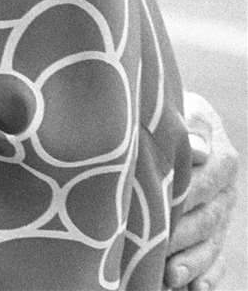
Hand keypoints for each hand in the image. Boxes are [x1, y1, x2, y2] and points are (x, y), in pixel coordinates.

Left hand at [167, 91, 239, 289]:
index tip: (169, 201)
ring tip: (170, 276)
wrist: (171, 127)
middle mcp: (224, 189)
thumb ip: (189, 127)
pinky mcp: (213, 234)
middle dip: (184, 234)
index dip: (190, 191)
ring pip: (211, 243)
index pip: (210, 177)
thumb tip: (199, 151)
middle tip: (159, 247)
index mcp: (220, 156)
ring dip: (192, 262)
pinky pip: (214, 259)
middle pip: (209, 216)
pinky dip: (205, 275)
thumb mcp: (176, 109)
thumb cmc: (165, 115)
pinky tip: (193, 288)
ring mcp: (220, 214)